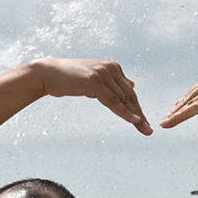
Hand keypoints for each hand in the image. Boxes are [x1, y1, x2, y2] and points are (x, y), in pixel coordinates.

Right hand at [33, 59, 151, 132]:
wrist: (48, 73)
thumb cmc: (70, 78)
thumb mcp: (95, 77)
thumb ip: (113, 82)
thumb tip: (131, 85)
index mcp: (114, 67)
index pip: (129, 91)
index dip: (137, 108)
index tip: (144, 123)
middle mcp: (111, 68)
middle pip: (130, 96)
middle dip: (139, 114)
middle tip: (148, 130)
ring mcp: (103, 74)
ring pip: (123, 100)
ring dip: (135, 117)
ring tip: (144, 130)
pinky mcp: (95, 82)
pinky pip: (113, 101)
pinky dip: (124, 112)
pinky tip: (134, 121)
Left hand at [161, 72, 197, 141]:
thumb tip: (188, 104)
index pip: (193, 92)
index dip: (182, 103)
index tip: (173, 113)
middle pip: (190, 97)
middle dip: (177, 110)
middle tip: (165, 120)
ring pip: (190, 103)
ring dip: (176, 115)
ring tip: (166, 123)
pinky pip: (194, 109)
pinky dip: (180, 116)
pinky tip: (171, 122)